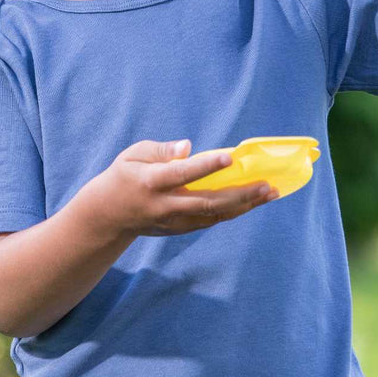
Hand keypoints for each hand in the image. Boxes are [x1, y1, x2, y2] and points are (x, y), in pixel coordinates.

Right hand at [80, 139, 278, 237]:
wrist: (107, 216)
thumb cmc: (124, 176)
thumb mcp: (133, 155)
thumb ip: (161, 150)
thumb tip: (188, 147)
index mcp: (151, 182)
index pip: (183, 174)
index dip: (206, 166)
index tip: (230, 157)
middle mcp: (164, 205)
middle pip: (207, 202)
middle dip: (240, 194)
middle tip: (267, 184)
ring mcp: (173, 221)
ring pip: (214, 215)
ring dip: (244, 205)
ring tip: (270, 193)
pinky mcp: (179, 229)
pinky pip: (211, 221)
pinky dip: (233, 212)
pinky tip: (253, 201)